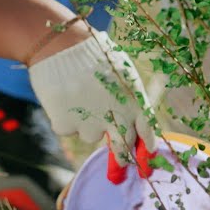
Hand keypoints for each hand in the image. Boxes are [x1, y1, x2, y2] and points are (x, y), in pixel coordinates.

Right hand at [28, 29, 156, 168]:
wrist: (61, 46)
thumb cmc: (94, 52)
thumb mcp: (121, 71)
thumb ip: (128, 97)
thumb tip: (129, 118)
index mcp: (133, 102)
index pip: (146, 131)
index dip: (147, 146)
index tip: (148, 156)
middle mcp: (115, 118)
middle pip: (122, 147)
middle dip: (121, 157)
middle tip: (119, 164)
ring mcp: (90, 124)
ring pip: (90, 135)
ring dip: (85, 123)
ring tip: (77, 98)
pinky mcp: (66, 125)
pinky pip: (67, 128)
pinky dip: (63, 117)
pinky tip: (61, 97)